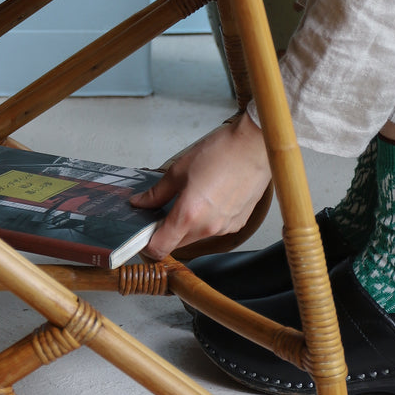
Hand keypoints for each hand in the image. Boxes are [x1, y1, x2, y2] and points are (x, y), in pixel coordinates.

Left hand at [131, 111, 270, 258]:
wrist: (254, 146)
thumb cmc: (220, 152)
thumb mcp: (179, 170)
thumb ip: (157, 193)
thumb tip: (140, 203)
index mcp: (189, 215)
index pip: (160, 248)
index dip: (147, 245)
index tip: (143, 233)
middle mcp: (208, 228)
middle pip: (178, 244)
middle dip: (166, 232)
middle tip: (161, 210)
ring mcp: (225, 227)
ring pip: (197, 236)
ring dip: (187, 225)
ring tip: (189, 198)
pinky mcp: (238, 223)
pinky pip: (215, 229)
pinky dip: (206, 220)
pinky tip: (209, 198)